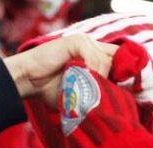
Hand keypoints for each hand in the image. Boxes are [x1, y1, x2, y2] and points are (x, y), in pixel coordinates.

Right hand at [3, 34, 117, 100]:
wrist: (29, 81)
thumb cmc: (52, 90)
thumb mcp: (80, 92)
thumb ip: (97, 90)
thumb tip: (118, 101)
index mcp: (95, 56)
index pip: (119, 61)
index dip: (123, 76)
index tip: (122, 94)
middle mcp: (92, 46)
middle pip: (117, 61)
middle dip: (113, 79)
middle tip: (103, 94)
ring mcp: (85, 42)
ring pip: (107, 61)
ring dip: (99, 79)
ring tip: (86, 90)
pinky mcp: (77, 41)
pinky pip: (94, 57)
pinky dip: (91, 71)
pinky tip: (81, 80)